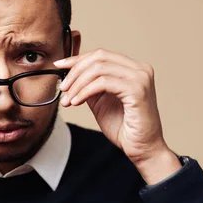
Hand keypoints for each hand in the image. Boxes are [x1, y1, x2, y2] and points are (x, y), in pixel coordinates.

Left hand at [54, 48, 180, 183]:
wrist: (142, 148)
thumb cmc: (124, 127)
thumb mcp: (100, 101)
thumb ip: (89, 85)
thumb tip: (69, 74)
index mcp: (133, 68)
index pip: (101, 54)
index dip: (77, 59)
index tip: (60, 66)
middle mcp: (140, 69)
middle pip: (99, 57)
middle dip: (75, 71)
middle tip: (63, 87)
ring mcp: (141, 78)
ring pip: (99, 69)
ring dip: (78, 83)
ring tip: (69, 99)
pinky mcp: (137, 90)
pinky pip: (103, 83)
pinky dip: (85, 91)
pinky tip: (77, 102)